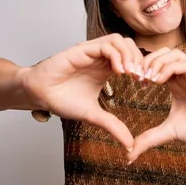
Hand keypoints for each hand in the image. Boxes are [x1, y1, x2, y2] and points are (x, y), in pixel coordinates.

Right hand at [21, 34, 144, 149]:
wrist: (38, 94)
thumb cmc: (61, 100)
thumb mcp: (93, 115)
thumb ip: (112, 126)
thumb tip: (130, 144)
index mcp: (106, 68)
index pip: (132, 57)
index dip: (143, 67)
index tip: (147, 84)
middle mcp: (100, 57)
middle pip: (130, 45)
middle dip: (141, 59)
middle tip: (144, 78)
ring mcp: (91, 51)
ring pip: (120, 40)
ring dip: (130, 55)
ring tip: (132, 74)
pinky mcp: (81, 49)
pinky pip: (106, 44)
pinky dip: (117, 55)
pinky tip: (119, 71)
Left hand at [126, 48, 185, 162]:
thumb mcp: (168, 132)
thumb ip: (149, 139)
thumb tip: (128, 155)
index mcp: (178, 83)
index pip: (158, 62)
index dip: (143, 68)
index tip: (134, 81)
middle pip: (164, 53)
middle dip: (147, 61)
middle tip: (137, 76)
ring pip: (173, 54)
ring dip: (156, 63)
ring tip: (147, 78)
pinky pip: (183, 65)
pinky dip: (167, 69)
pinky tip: (158, 81)